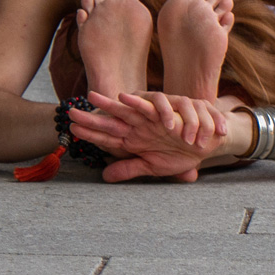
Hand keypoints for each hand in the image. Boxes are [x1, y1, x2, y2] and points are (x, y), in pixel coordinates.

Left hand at [69, 91, 231, 183]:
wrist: (205, 146)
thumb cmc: (180, 154)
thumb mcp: (152, 166)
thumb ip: (129, 168)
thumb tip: (104, 177)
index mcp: (133, 140)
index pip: (107, 138)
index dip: (90, 135)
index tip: (71, 131)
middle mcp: (138, 128)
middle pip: (110, 122)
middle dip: (91, 118)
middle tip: (69, 113)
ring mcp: (149, 120)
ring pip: (126, 110)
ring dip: (110, 104)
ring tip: (92, 98)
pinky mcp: (165, 115)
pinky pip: (150, 107)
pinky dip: (138, 103)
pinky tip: (123, 98)